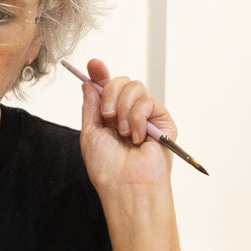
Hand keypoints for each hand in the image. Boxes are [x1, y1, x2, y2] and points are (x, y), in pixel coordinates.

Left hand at [77, 58, 174, 190]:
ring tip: (123, 133)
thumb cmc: (107, 167)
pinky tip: (137, 138)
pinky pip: (148, 102)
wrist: (126, 186)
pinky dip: (137, 119)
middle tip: (106, 115)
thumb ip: (90, 106)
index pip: (105, 88)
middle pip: (120, 81)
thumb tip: (88, 83)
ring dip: (123, 109)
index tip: (93, 64)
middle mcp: (127, 113)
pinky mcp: (163, 121)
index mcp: (109, 116)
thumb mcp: (90, 133)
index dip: (99, 73)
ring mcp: (146, 116)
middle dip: (109, 93)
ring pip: (134, 87)